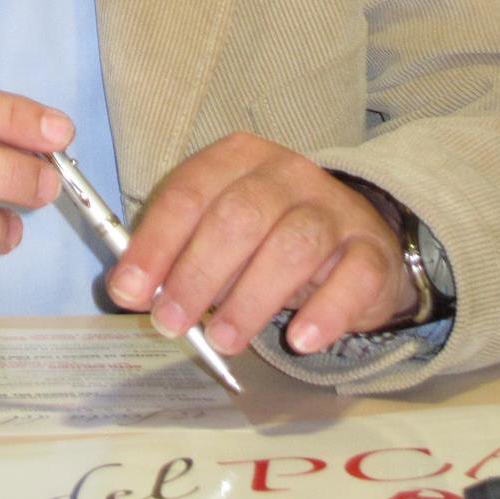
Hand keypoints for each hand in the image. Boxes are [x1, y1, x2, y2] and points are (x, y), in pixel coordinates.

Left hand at [106, 133, 416, 356]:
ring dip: (251, 298)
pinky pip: (353, 278)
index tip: (129, 290)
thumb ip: (176, 253)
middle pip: (238, 216)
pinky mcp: (370, 250)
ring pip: (292, 245)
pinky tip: (301, 339)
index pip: (189, 193)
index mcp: (237, 158)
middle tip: (171, 323)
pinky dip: (326, 311)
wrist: (357, 238)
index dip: (156, 243)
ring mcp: (333, 208)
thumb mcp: (218, 233)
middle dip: (197, 273)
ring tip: (224, 340)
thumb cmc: (269, 237)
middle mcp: (287, 173)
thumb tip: (129, 288)